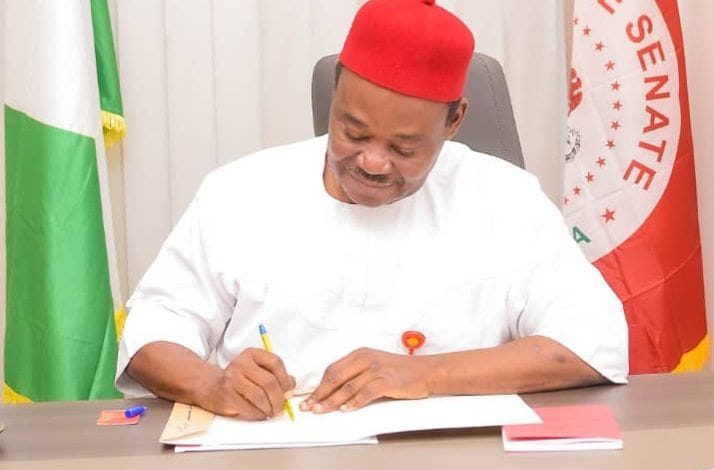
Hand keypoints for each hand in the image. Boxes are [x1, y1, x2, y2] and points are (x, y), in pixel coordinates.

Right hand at [198, 347, 295, 419]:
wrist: (209, 385)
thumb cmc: (238, 378)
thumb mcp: (256, 369)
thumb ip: (275, 375)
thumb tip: (291, 386)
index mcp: (252, 354)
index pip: (275, 362)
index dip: (286, 379)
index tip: (289, 391)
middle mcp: (241, 364)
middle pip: (269, 382)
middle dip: (279, 398)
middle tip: (281, 407)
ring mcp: (232, 379)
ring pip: (259, 396)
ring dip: (269, 408)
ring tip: (271, 412)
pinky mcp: (226, 395)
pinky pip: (248, 408)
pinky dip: (258, 414)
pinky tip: (260, 414)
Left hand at [300, 348, 430, 412]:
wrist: (425, 371)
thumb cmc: (400, 370)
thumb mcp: (374, 365)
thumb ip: (356, 374)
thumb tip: (334, 391)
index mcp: (360, 354)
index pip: (332, 369)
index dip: (319, 385)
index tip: (310, 398)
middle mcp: (366, 359)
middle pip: (336, 377)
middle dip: (320, 394)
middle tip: (310, 406)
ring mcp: (376, 369)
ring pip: (348, 387)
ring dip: (332, 401)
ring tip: (322, 410)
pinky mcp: (386, 381)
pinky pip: (365, 393)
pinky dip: (354, 402)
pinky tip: (346, 410)